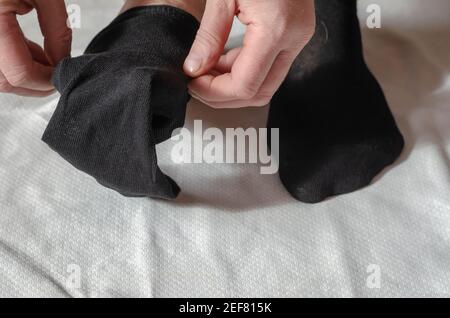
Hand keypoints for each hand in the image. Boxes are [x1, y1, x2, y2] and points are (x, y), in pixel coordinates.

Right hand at [0, 0, 71, 96]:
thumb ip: (57, 32)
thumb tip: (61, 63)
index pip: (20, 72)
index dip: (46, 81)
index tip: (64, 74)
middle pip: (4, 81)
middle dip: (35, 83)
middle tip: (57, 72)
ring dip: (23, 74)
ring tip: (44, 54)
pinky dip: (11, 62)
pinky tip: (28, 48)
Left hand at [184, 0, 314, 107]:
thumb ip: (208, 36)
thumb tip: (194, 68)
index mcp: (277, 28)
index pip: (246, 85)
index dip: (216, 92)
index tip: (193, 84)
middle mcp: (294, 38)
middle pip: (260, 92)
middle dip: (225, 96)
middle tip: (198, 86)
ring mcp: (298, 37)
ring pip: (266, 83)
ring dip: (233, 85)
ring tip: (206, 72)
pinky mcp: (294, 34)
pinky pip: (269, 66)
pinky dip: (243, 70)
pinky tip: (222, 61)